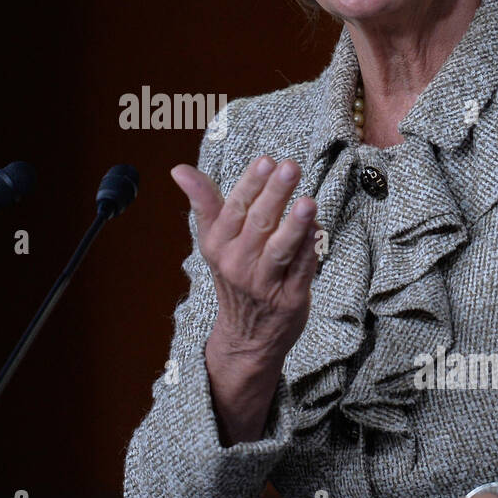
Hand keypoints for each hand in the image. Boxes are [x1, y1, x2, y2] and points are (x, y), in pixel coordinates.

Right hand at [170, 156, 320, 441]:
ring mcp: (264, 284)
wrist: (246, 336)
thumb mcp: (214, 240)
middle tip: (290, 168)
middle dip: (274, 195)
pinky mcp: (289, 300)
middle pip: (258, 224)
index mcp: (218, 245)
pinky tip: (318, 230)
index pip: (233, 209)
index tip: (265, 161)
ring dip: (294, 226)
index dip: (250, 185)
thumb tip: (179, 169)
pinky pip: (301, 271)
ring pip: (279, 250)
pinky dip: (310, 251)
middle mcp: (238, 264)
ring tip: (307, 202)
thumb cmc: (234, 274)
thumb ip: (203, 202)